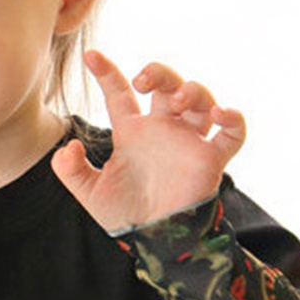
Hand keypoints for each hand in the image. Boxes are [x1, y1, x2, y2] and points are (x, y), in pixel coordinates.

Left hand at [51, 50, 245, 232]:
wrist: (154, 242)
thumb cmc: (125, 215)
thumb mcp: (89, 192)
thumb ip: (70, 170)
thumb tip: (66, 148)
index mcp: (132, 133)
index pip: (119, 94)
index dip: (107, 73)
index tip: (91, 57)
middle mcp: (162, 130)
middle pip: (166, 85)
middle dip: (159, 73)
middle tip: (144, 81)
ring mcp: (188, 142)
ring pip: (200, 100)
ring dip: (193, 91)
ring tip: (178, 101)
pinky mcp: (211, 159)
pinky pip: (233, 133)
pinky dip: (233, 119)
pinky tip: (221, 114)